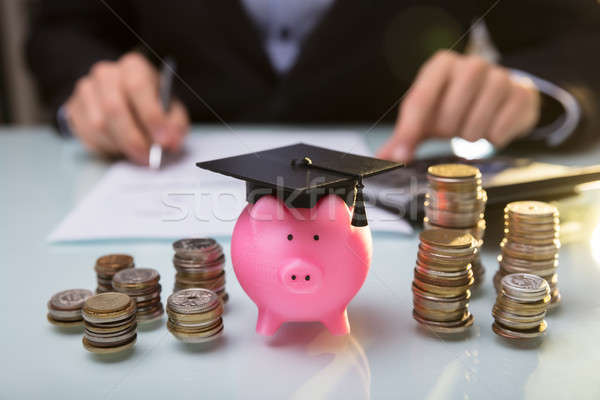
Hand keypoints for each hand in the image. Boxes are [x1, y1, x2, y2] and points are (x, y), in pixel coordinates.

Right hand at [65, 52, 188, 164]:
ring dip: (120, 145)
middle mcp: (106, 73)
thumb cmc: (151, 105)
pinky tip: (120, 147)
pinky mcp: (73, 108)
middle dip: (134, 139)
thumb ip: (175, 125)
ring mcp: (86, 89)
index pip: (138, 87)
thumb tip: (171, 142)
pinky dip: (106, 147)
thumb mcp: (171, 110)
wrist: (123, 99)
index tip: (164, 141)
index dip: (151, 116)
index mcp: (134, 67)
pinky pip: (87, 135)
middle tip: (149, 158)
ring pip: (99, 125)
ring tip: (137, 153)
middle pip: (114, 108)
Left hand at [377, 50, 539, 161]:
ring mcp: (500, 76)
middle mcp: (471, 65)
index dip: (410, 132)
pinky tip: (492, 126)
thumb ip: (404, 136)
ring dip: (470, 136)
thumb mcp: (426, 116)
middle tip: (452, 128)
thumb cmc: (455, 104)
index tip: (403, 155)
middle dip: (447, 132)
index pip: (420, 100)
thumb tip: (385, 158)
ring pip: (475, 126)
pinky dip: (493, 138)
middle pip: (448, 117)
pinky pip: (500, 131)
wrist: (498, 95)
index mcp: (441, 66)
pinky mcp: (522, 93)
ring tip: (471, 126)